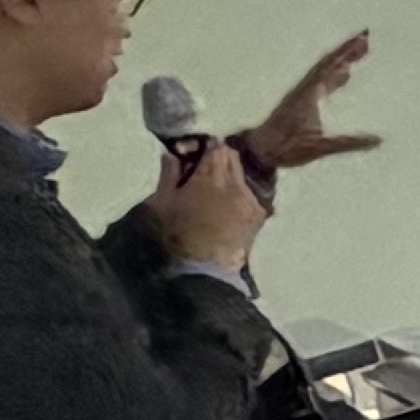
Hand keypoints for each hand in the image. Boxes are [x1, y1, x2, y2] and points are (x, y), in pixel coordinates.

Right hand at [147, 130, 268, 270]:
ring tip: (211, 188)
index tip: (188, 154)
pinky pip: (250, 193)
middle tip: (198, 169)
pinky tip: (224, 203)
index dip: (201, 146)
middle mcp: (238, 184)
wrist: (200, 274)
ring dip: (229, 174)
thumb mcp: (160, 203)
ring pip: (243, 174)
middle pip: (232, 157)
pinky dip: (238, 191)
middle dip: (216, 157)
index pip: (215, 146)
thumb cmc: (173, 238)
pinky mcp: (259, 216)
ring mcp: (252, 200)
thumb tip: (173, 155)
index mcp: (212, 177)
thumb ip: (169, 175)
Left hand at [236, 34, 379, 174]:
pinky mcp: (302, 101)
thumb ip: (348, 143)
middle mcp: (305, 89)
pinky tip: (344, 74)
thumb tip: (378, 140)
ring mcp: (303, 94)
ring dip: (342, 59)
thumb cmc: (285, 148)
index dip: (346, 52)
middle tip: (366, 38)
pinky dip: (335, 73)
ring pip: (325, 70)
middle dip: (347, 50)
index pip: (330, 67)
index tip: (362, 39)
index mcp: (308, 95)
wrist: (259, 151)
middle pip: (328, 63)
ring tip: (360, 50)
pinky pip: (322, 81)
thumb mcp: (318, 148)